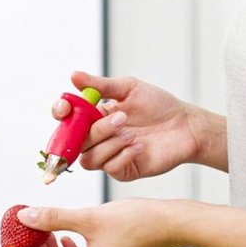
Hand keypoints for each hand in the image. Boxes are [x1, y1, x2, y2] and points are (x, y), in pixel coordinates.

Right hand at [53, 71, 201, 180]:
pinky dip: (123, 155)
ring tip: (132, 133)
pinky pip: (109, 168)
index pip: (65, 120)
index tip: (65, 108)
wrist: (185, 125)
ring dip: (109, 144)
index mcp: (93, 118)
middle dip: (96, 131)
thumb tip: (74, 76)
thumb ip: (100, 85)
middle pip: (75, 142)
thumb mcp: (129, 88)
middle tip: (122, 117)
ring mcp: (108, 156)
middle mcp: (96, 139)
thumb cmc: (159, 105)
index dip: (60, 114)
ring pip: (88, 159)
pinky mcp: (122, 170)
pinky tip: (139, 147)